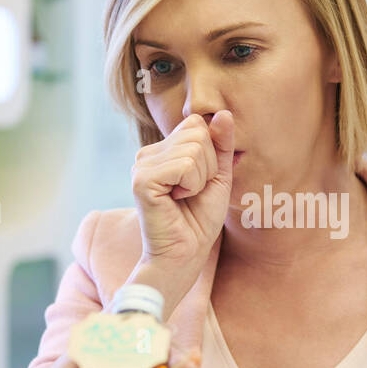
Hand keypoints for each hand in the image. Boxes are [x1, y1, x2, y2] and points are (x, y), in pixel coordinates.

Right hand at [129, 111, 233, 315]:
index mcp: (162, 151)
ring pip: (194, 149)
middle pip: (197, 133)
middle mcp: (147, 154)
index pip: (197, 124)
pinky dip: (191, 185)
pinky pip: (185, 165)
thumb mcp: (219, 176)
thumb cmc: (199, 220)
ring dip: (200, 179)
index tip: (200, 182)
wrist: (185, 254)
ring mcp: (141, 165)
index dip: (211, 154)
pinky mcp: (141, 180)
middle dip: (208, 167)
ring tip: (184, 198)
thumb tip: (224, 113)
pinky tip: (176, 200)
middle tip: (192, 193)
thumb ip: (221, 144)